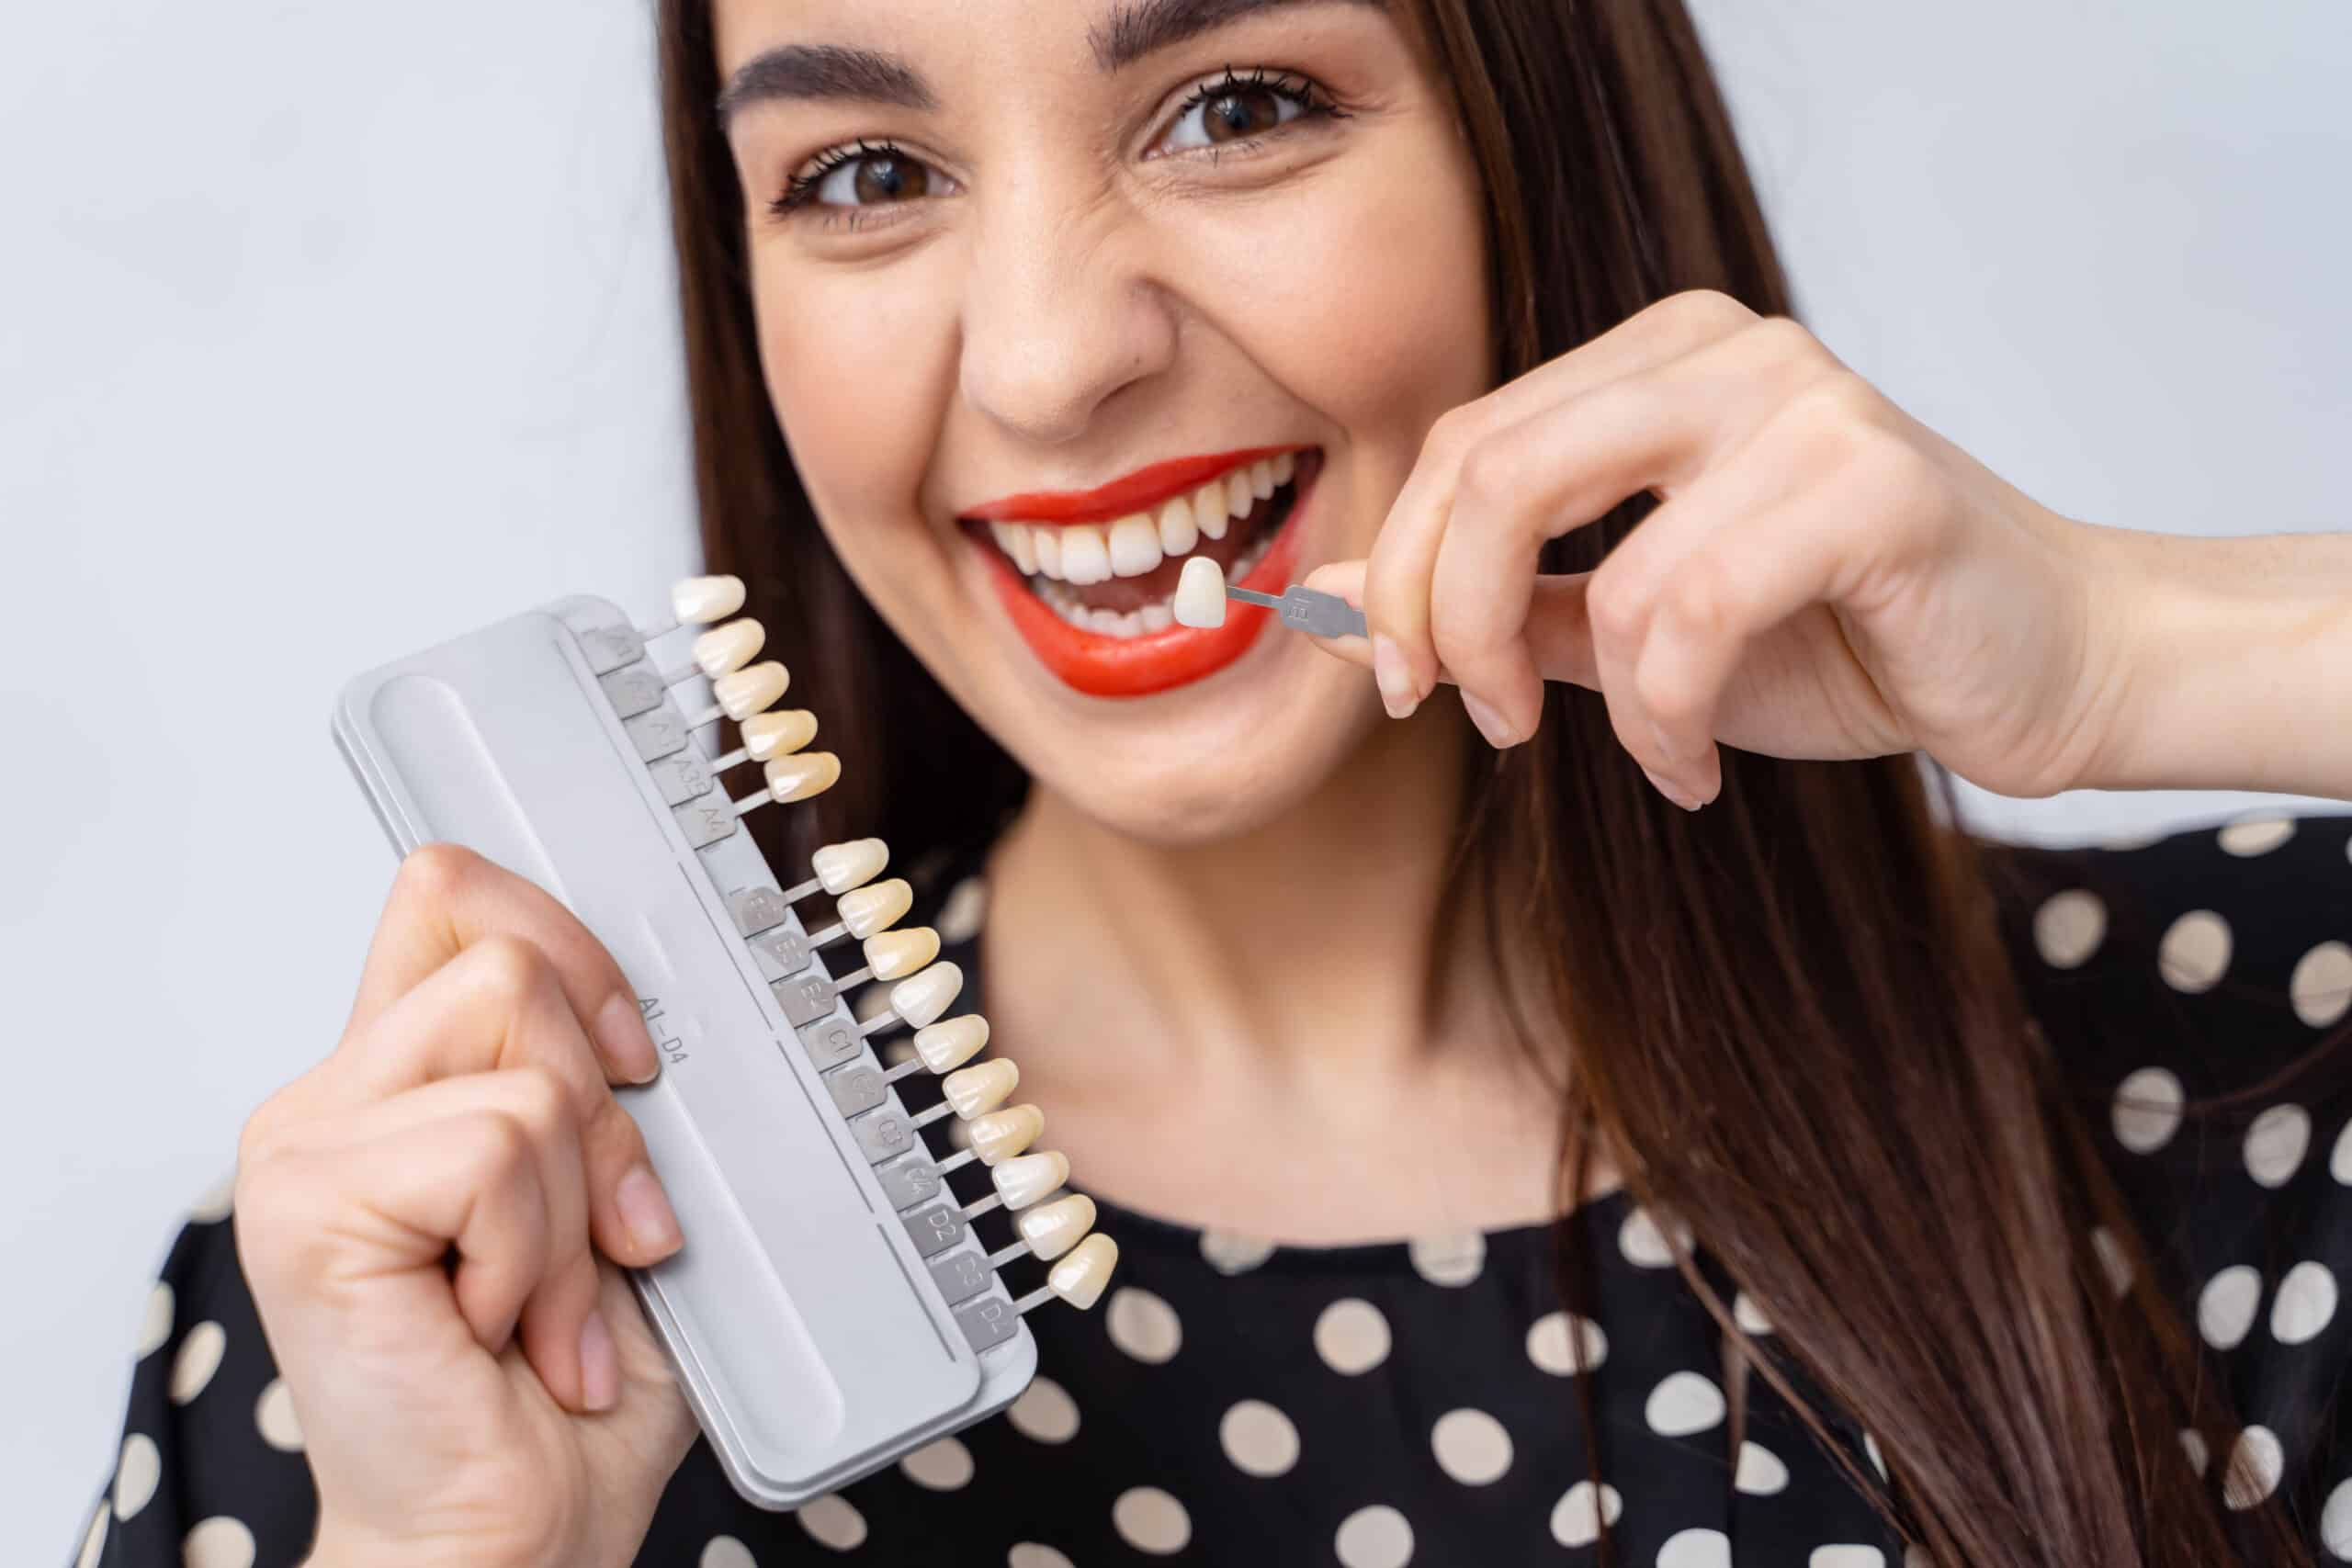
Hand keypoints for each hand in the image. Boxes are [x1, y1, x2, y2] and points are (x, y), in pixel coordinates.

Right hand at [235, 844, 699, 1567]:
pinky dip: (538, 1254)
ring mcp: (306, 1143)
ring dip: (575, 1208)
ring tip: (547, 1308)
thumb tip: (659, 1003)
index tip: (635, 1056)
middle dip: (606, 1109)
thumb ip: (602, 1087)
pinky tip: (501, 1331)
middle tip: (606, 1237)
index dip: (569, 941)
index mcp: (405, 1077)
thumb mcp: (616, 1199)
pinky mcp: (305, 1203)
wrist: (516, 1532)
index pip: (453, 892)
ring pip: (522, 1063)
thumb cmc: (572, 1388)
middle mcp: (338, 1093)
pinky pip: (495, 1148)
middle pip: (508, 956)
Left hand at [1303, 288, 2140, 808]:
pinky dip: (1667, 724)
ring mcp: (1805, 403)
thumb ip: (1495, 605)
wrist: (2052, 668)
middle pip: (1490, 470)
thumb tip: (1326, 603)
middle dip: (1443, 619)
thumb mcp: (1631, 630)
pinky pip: (1692, 614)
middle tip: (1478, 722)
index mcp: (1657, 359)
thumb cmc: (1843, 641)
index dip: (1398, 572)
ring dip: (1590, 700)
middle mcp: (1724, 350)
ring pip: (1596, 561)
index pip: (1463, 443)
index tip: (1400, 684)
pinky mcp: (1875, 483)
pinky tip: (1695, 770)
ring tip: (1650, 759)